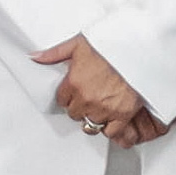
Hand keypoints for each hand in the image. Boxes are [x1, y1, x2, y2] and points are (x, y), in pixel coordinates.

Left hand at [33, 34, 161, 144]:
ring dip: (93, 117)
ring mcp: (104, 109)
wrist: (139, 50)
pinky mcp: (122, 114)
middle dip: (79, 106)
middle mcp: (87, 99)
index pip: (62, 99)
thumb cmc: (112, 46)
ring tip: (98, 107)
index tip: (75, 90)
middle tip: (88, 96)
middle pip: (74, 113)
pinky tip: (110, 119)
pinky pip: (111, 131)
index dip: (68, 95)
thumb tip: (36, 57)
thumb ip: (55, 53)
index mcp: (74, 82)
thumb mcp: (79, 43)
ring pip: (90, 124)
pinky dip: (110, 127)